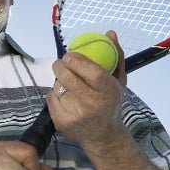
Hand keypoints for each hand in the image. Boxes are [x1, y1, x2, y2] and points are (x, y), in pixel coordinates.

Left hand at [47, 30, 127, 149]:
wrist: (104, 137)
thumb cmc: (111, 103)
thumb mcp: (118, 82)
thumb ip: (115, 57)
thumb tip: (110, 33)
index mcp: (109, 92)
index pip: (93, 73)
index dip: (78, 61)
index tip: (70, 55)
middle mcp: (93, 105)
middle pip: (69, 78)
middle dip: (60, 66)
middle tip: (61, 62)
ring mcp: (76, 115)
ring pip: (58, 87)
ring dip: (60, 82)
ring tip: (69, 85)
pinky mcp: (62, 123)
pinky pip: (50, 98)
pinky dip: (55, 94)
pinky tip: (65, 98)